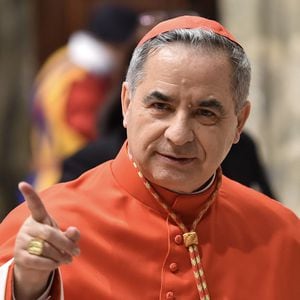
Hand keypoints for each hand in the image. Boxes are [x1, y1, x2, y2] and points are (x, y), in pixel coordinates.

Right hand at [13, 182, 79, 298]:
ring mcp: (21, 241)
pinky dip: (51, 264)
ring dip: (60, 256)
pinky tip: (56, 264)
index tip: (22, 183)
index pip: (35, 204)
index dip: (30, 194)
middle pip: (49, 233)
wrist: (36, 263)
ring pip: (45, 248)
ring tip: (68, 259)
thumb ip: (72, 234)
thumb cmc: (53, 244)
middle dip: (66, 244)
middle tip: (77, 252)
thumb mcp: (64, 237)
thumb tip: (74, 231)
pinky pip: (37, 261)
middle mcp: (28, 226)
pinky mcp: (18, 256)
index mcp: (39, 217)